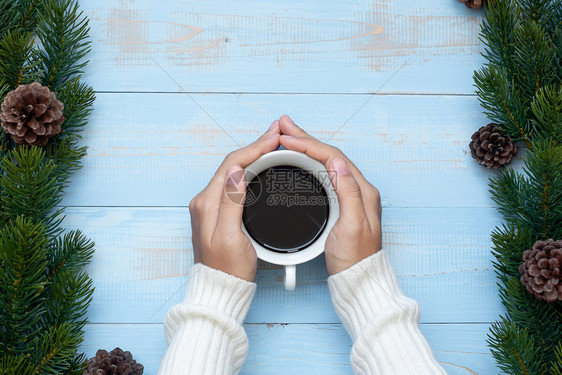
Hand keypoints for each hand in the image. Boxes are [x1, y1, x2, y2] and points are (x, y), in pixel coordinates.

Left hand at [189, 122, 280, 280]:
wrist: (221, 288)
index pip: (231, 164)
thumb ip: (231, 202)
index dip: (254, 148)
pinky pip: (233, 183)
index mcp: (208, 203)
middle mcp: (206, 201)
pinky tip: (259, 167)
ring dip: (252, 156)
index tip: (273, 138)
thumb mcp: (231, 236)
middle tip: (276, 135)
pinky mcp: (218, 212)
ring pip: (233, 172)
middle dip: (254, 147)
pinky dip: (248, 170)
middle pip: (231, 164)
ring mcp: (211, 206)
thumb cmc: (228, 268)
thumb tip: (236, 171)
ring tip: (271, 145)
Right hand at [278, 115, 381, 274]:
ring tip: (288, 136)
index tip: (289, 138)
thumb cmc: (354, 259)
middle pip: (329, 156)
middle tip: (284, 126)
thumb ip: (348, 192)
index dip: (309, 145)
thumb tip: (339, 163)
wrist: (357, 280)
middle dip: (306, 139)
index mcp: (362, 191)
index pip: (334, 157)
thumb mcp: (352, 226)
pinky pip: (323, 175)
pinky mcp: (341, 204)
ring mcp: (349, 196)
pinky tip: (299, 160)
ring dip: (306, 148)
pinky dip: (308, 163)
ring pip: (325, 163)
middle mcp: (358, 189)